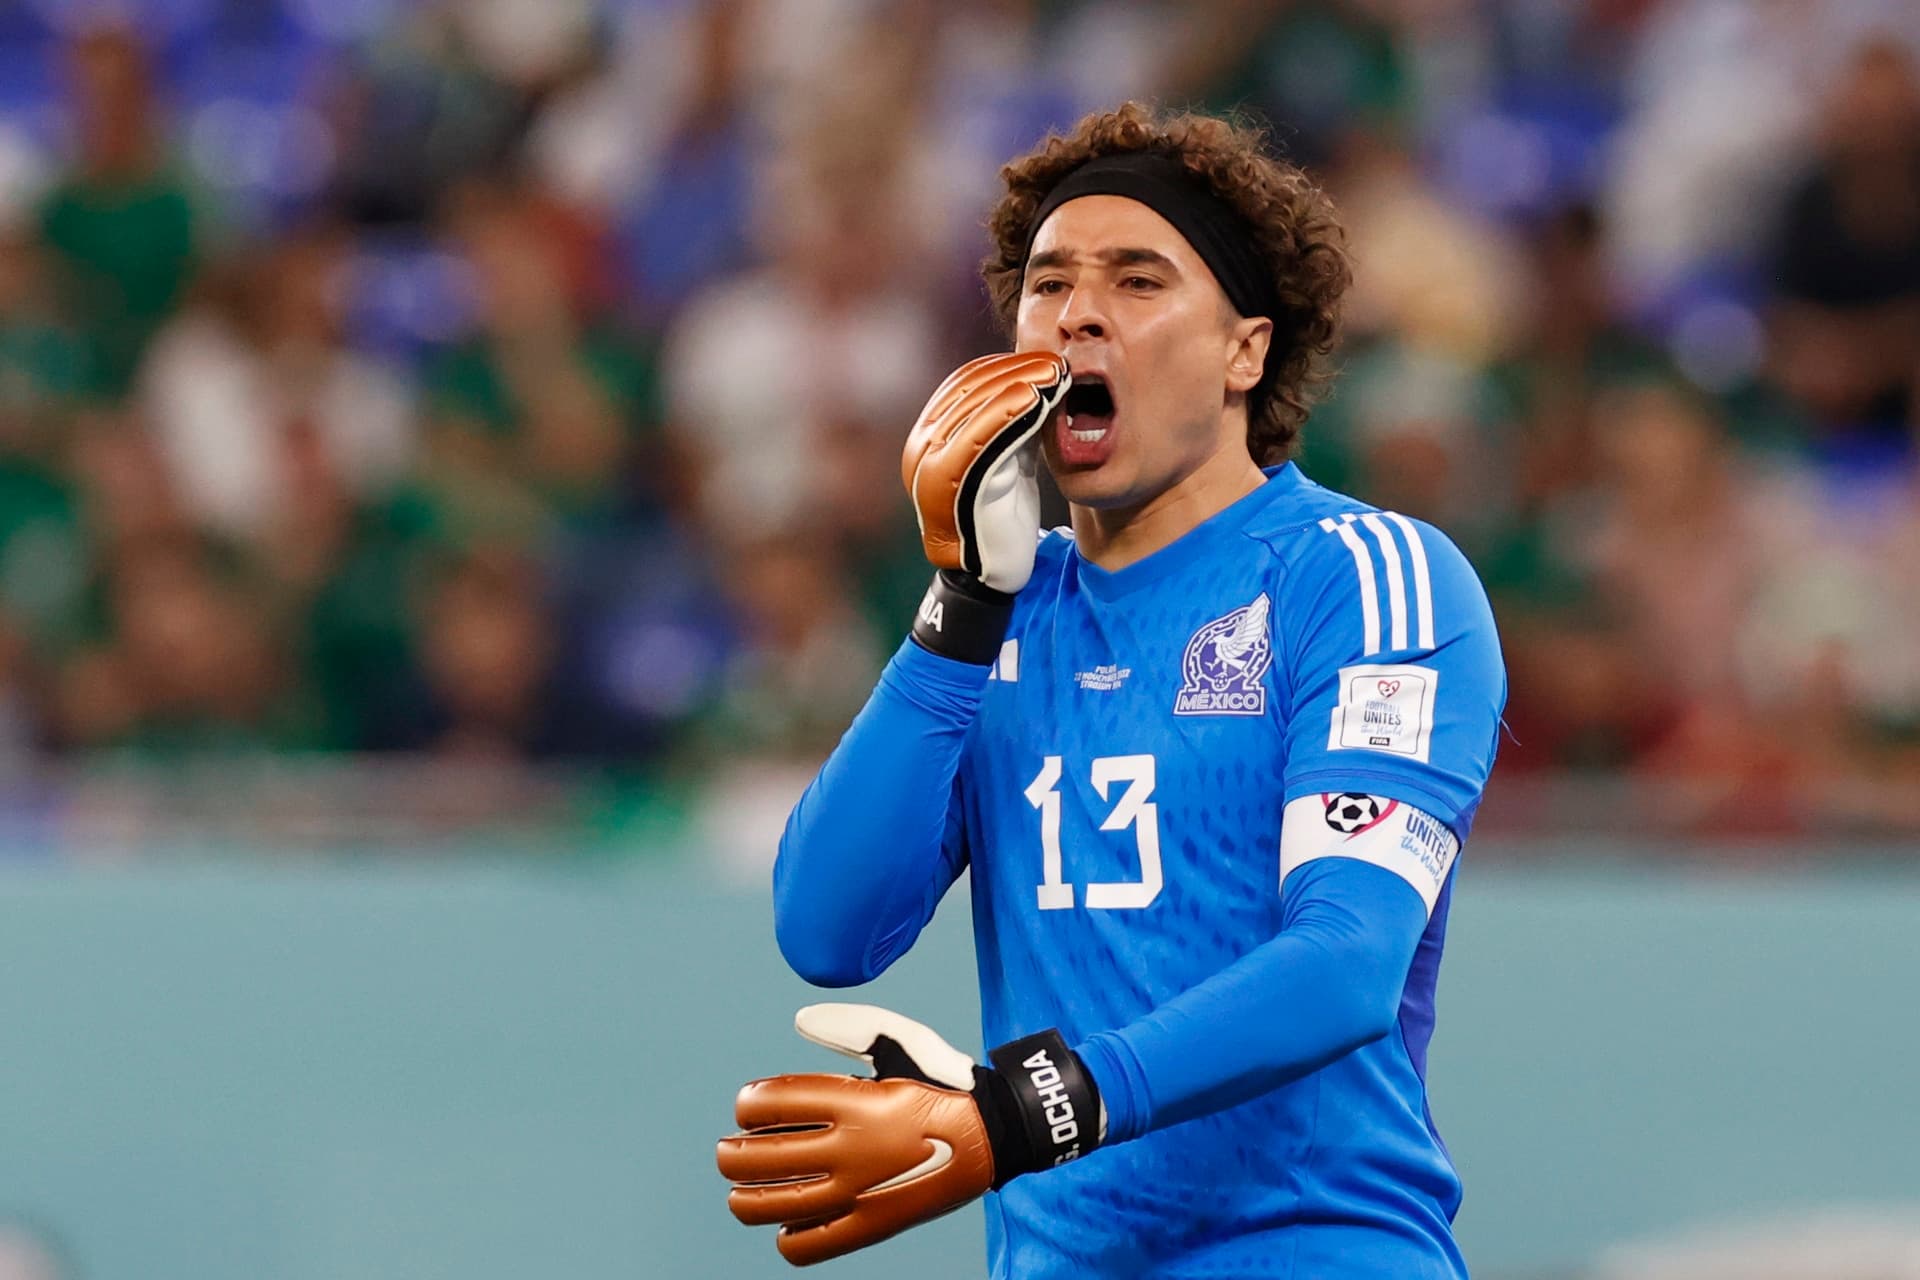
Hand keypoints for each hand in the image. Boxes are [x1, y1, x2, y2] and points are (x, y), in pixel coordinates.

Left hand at [717, 1004, 1101, 1266]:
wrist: (994, 1134)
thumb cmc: (941, 1080)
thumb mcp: (902, 1038)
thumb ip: (850, 1025)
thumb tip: (800, 1020)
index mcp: (853, 1100)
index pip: (768, 1104)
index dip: (747, 1104)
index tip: (749, 1106)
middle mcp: (850, 1147)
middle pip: (755, 1157)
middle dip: (730, 1153)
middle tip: (731, 1149)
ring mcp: (858, 1191)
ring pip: (770, 1205)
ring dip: (743, 1197)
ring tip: (741, 1188)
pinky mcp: (871, 1226)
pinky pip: (806, 1243)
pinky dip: (786, 1234)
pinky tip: (789, 1217)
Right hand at [902, 352, 1068, 594]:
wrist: (990, 573)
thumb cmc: (1001, 516)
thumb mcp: (1003, 458)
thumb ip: (1006, 423)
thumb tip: (1031, 379)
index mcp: (927, 438)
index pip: (962, 384)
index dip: (1004, 366)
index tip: (1043, 359)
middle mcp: (920, 449)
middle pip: (969, 391)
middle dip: (1017, 371)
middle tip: (1056, 362)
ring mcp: (930, 466)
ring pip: (976, 408)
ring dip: (1020, 386)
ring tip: (1054, 375)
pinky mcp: (950, 483)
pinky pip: (983, 436)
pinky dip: (1012, 412)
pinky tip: (1040, 399)